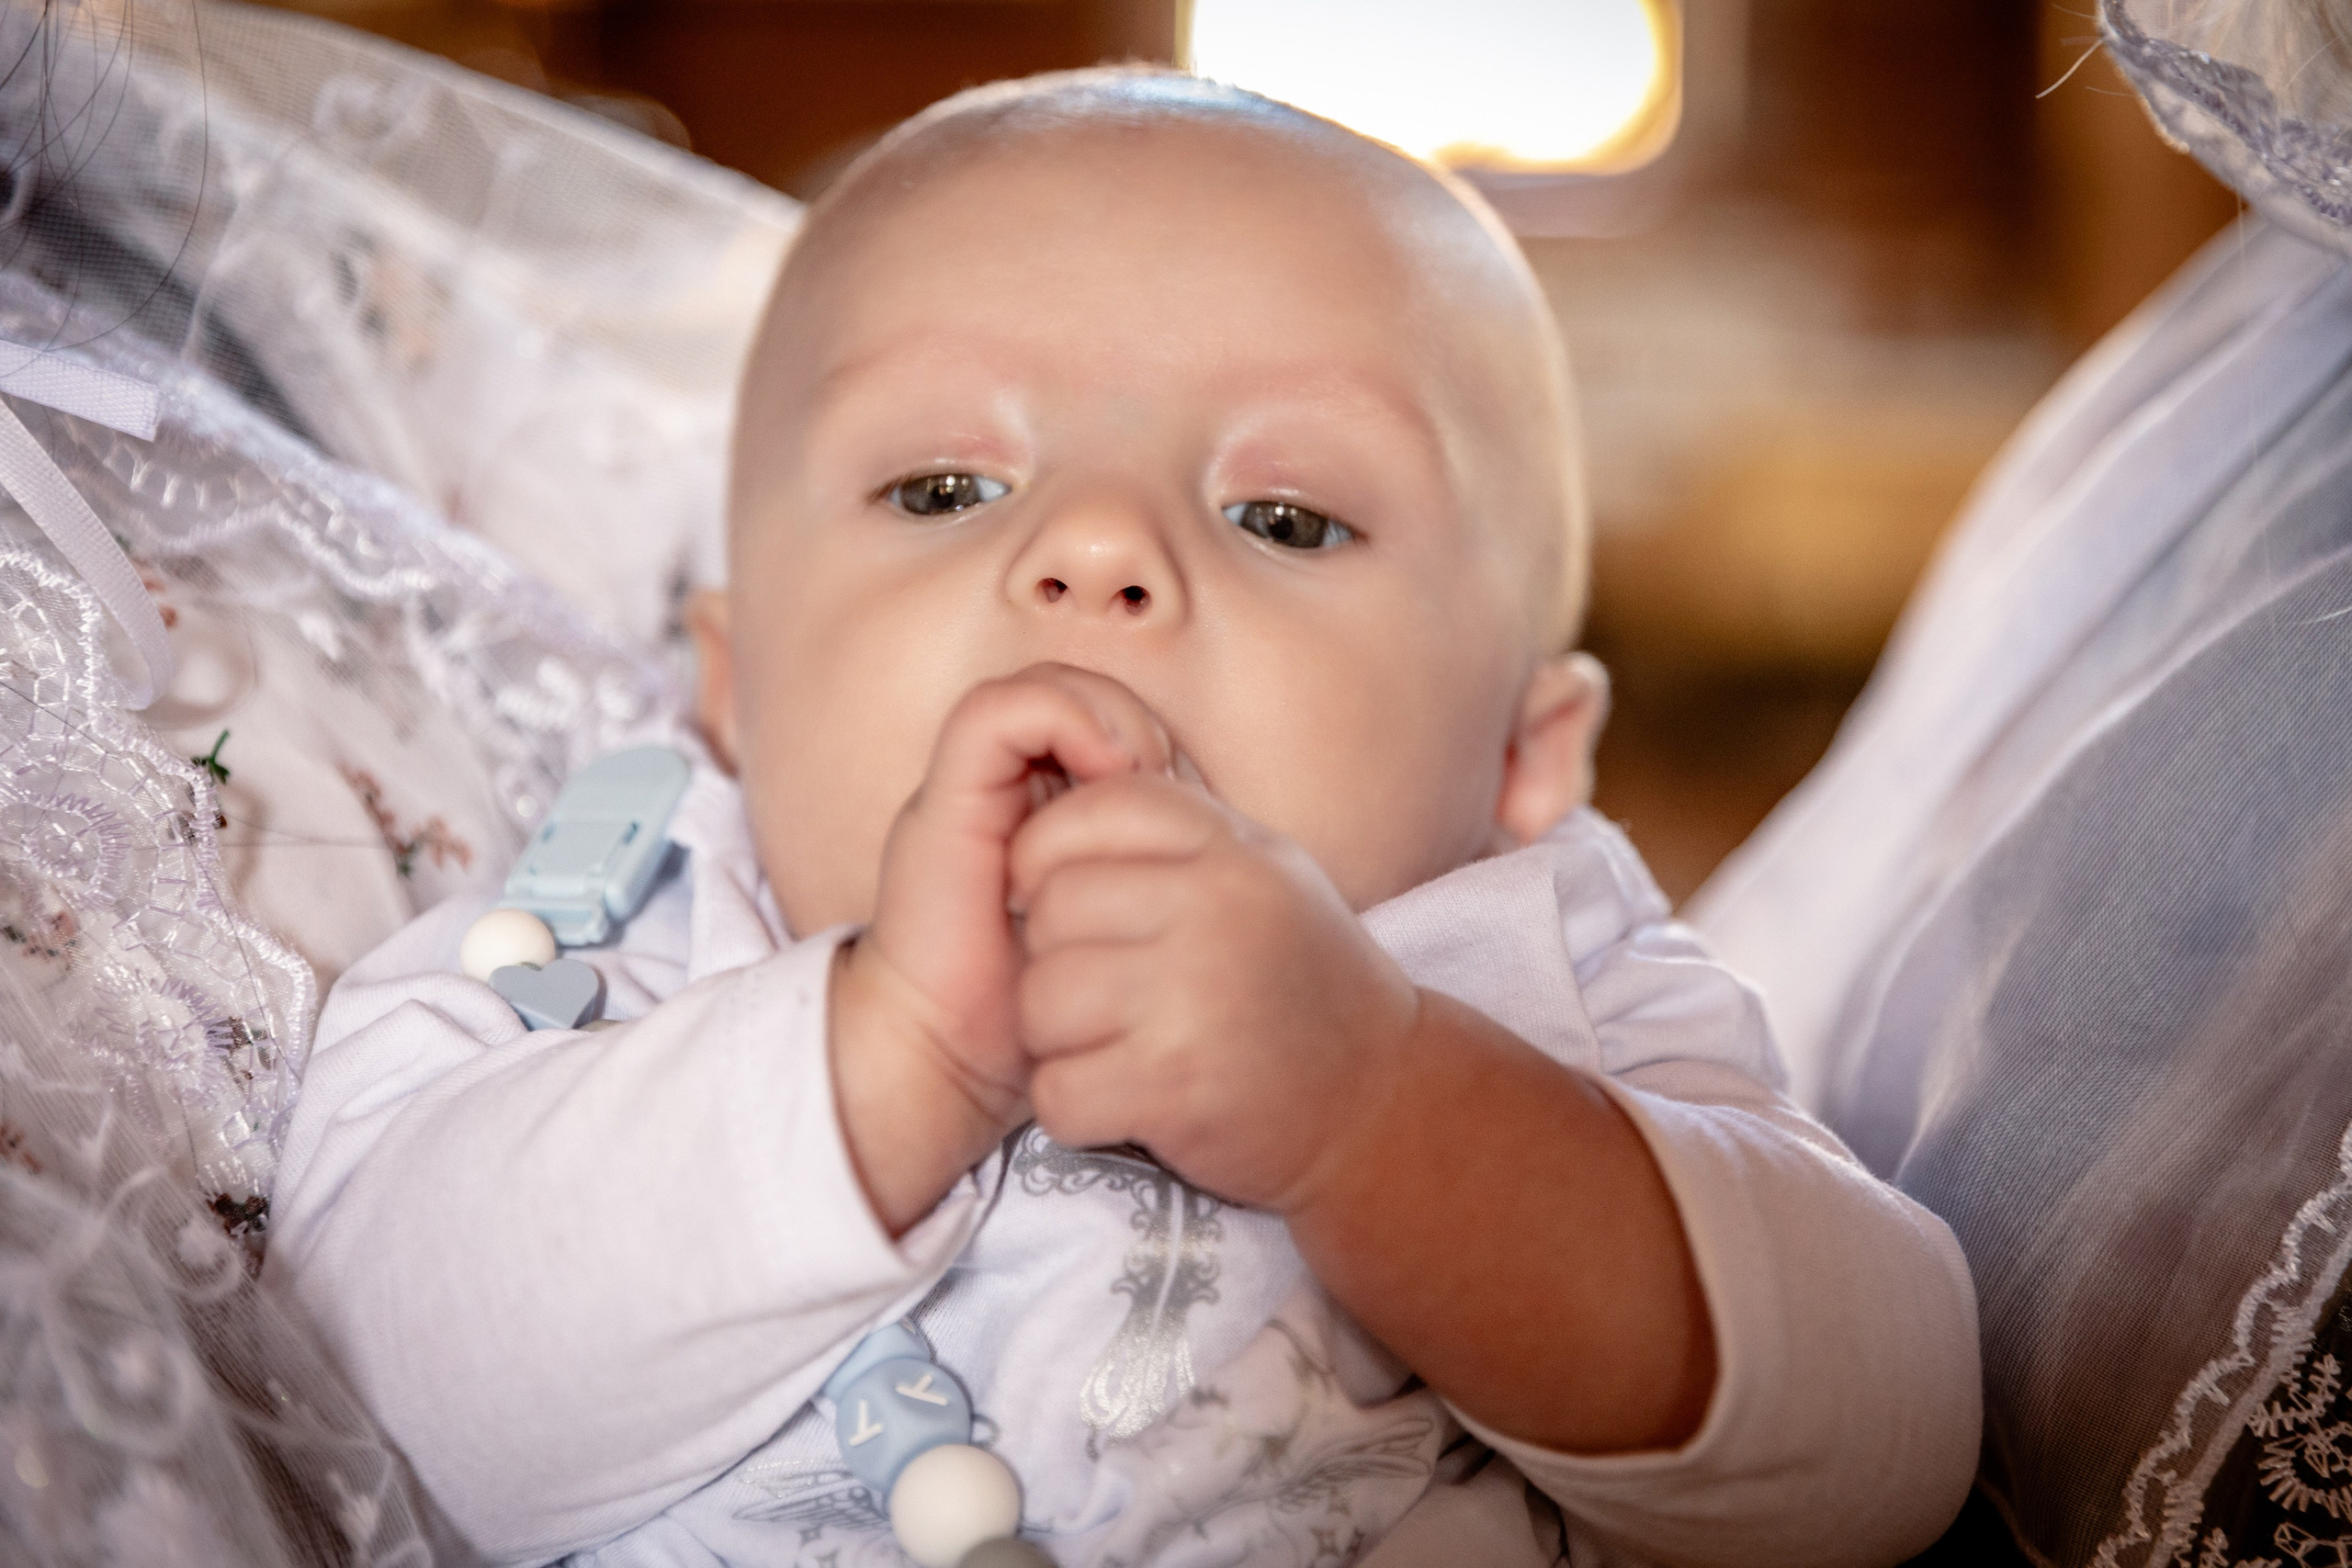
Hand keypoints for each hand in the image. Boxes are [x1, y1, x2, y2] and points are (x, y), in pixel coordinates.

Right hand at [830, 665, 1178, 1232]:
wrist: (953, 1063)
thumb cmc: (1046, 1013)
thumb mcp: (1131, 931)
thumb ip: (1161, 877)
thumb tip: (1229, 828)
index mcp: (1050, 815)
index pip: (1113, 724)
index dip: (1163, 743)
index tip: (1200, 805)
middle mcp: (1008, 791)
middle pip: (1083, 696)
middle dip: (1141, 723)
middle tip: (1175, 785)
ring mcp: (972, 790)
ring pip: (1043, 686)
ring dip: (1105, 714)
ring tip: (1139, 769)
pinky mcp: (943, 800)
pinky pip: (996, 713)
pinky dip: (1061, 720)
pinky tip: (1103, 769)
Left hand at [1009, 772, 1420, 1211]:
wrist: (1381, 1099)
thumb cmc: (1298, 979)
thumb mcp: (1258, 872)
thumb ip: (1170, 836)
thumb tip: (1040, 819)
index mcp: (1231, 849)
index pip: (1087, 813)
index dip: (1046, 857)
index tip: (1066, 905)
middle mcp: (1215, 910)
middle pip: (1050, 911)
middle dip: (1052, 959)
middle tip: (1100, 994)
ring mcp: (1194, 999)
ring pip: (1039, 1003)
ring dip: (1058, 1040)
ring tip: (1116, 1047)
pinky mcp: (1175, 1087)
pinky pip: (1057, 1091)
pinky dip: (1075, 1108)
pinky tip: (1126, 1102)